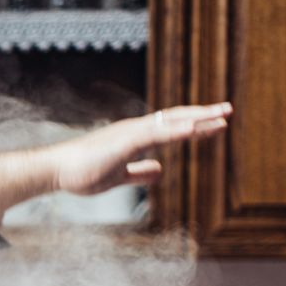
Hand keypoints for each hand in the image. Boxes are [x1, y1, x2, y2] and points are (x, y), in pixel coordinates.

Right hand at [52, 103, 231, 195]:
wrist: (57, 171)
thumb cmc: (82, 173)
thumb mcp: (119, 176)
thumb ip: (139, 173)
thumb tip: (160, 171)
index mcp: (135, 137)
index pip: (171, 127)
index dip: (194, 124)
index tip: (216, 123)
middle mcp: (136, 129)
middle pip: (176, 118)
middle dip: (204, 115)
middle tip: (228, 110)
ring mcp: (131, 133)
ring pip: (171, 122)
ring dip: (197, 119)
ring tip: (221, 116)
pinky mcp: (125, 141)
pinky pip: (156, 134)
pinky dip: (177, 130)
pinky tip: (194, 129)